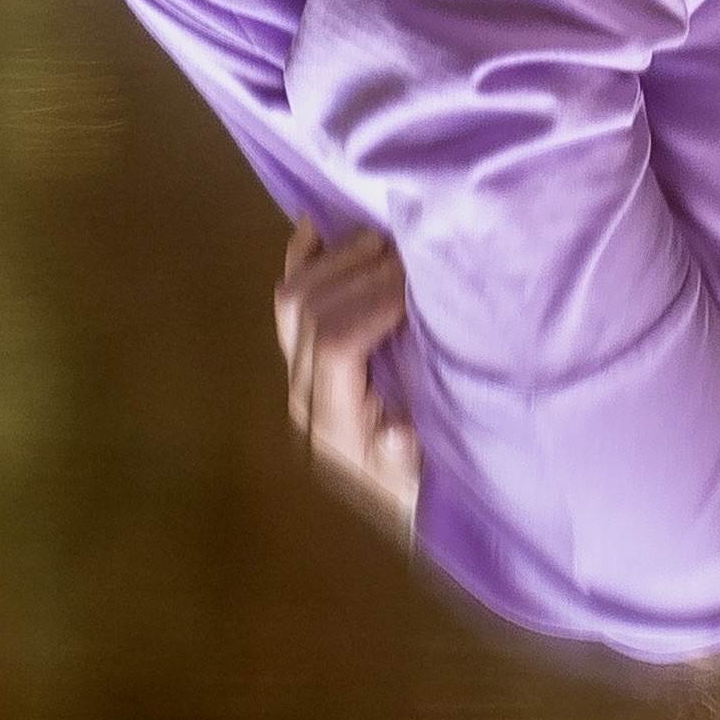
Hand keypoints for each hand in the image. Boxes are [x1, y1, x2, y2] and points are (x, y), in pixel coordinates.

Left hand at [274, 221, 424, 537]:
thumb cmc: (428, 481)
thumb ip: (411, 457)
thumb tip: (399, 434)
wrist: (402, 496)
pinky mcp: (301, 354)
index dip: (377, 302)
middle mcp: (304, 395)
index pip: (337, 345)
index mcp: (336, 424)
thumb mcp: (431, 477)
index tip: (424, 283)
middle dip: (365, 270)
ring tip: (388, 237)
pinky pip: (289, 295)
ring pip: (293, 296)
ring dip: (339, 257)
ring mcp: (297, 371)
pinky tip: (321, 223)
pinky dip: (304, 255)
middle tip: (416, 249)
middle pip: (312, 311)